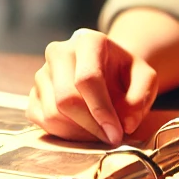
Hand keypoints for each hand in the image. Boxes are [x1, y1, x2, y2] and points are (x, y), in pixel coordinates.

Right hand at [27, 28, 158, 145]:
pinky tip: (84, 131)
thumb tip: (125, 123)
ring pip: (53, 114)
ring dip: (80, 133)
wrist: (106, 70)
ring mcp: (42, 72)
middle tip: (111, 138)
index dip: (102, 110)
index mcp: (88, 41)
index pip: (87, 78)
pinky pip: (43, 122)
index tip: (117, 133)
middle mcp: (59, 52)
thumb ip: (140, 98)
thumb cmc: (124, 73)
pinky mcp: (34, 93)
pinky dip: (65, 134)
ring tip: (100, 132)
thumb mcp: (144, 79)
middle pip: (66, 99)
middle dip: (91, 126)